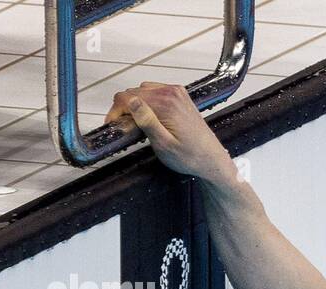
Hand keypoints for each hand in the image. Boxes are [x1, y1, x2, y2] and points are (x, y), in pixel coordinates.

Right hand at [104, 82, 236, 183]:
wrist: (212, 160)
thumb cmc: (190, 157)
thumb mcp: (163, 144)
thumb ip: (146, 121)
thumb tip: (130, 102)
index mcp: (165, 104)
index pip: (127, 98)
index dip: (115, 112)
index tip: (113, 126)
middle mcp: (171, 93)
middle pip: (134, 93)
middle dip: (125, 109)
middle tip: (126, 130)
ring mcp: (177, 93)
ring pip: (143, 91)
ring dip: (136, 106)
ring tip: (139, 126)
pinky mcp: (180, 97)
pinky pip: (155, 92)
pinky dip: (148, 103)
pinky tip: (151, 118)